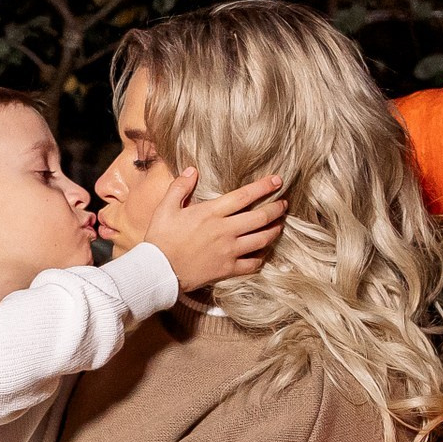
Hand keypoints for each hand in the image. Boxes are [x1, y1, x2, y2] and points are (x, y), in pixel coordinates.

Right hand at [135, 171, 288, 292]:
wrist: (158, 271)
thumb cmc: (160, 238)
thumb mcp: (165, 208)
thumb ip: (180, 187)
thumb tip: (193, 170)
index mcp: (211, 213)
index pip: (244, 196)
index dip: (264, 187)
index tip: (277, 181)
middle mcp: (225, 230)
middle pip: (260, 217)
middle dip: (276, 208)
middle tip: (284, 204)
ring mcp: (229, 251)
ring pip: (261, 239)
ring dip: (274, 230)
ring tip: (280, 225)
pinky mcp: (227, 269)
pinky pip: (252, 264)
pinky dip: (261, 257)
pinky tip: (264, 252)